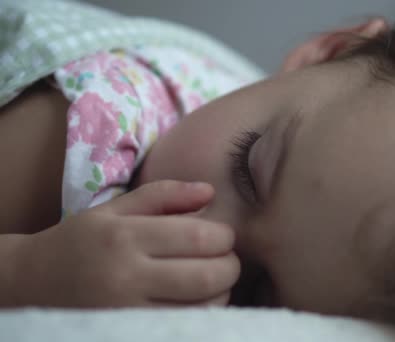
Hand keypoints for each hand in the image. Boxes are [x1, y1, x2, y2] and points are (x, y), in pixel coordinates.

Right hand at [12, 180, 239, 306]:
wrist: (32, 284)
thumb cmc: (81, 242)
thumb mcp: (114, 209)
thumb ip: (164, 195)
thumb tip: (210, 191)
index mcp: (125, 237)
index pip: (200, 236)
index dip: (225, 236)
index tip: (222, 235)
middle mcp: (126, 277)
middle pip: (207, 276)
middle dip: (230, 266)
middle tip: (226, 259)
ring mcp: (127, 313)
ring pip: (202, 309)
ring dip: (221, 293)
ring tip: (213, 280)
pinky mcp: (129, 334)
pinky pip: (185, 328)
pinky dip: (204, 315)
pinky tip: (197, 301)